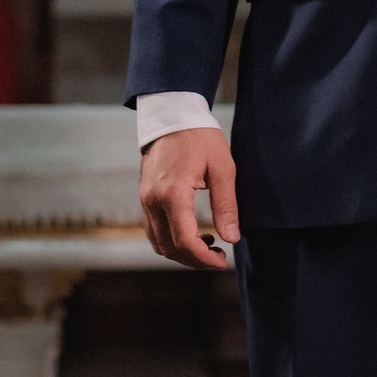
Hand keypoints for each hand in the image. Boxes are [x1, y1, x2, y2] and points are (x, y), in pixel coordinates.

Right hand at [140, 127, 239, 269]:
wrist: (172, 115)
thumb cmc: (200, 137)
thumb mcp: (222, 167)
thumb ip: (226, 204)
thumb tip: (232, 238)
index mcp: (173, 193)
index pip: (184, 241)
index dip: (203, 259)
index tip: (222, 261)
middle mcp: (152, 201)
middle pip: (170, 248)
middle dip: (195, 260)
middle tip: (219, 256)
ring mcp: (145, 200)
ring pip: (159, 244)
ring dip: (183, 253)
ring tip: (209, 244)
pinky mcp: (144, 198)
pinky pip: (154, 231)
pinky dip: (172, 241)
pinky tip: (193, 233)